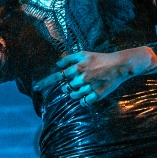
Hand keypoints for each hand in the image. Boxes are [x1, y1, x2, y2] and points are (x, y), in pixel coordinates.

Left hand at [34, 47, 156, 103]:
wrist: (120, 65)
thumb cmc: (100, 59)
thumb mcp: (84, 54)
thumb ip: (69, 59)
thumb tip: (56, 65)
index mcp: (77, 67)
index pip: (57, 76)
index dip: (46, 82)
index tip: (36, 88)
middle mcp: (82, 77)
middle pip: (66, 88)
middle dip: (68, 87)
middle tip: (78, 82)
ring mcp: (89, 87)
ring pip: (74, 96)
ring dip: (75, 94)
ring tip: (85, 86)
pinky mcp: (97, 95)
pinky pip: (84, 102)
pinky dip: (84, 100)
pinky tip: (89, 94)